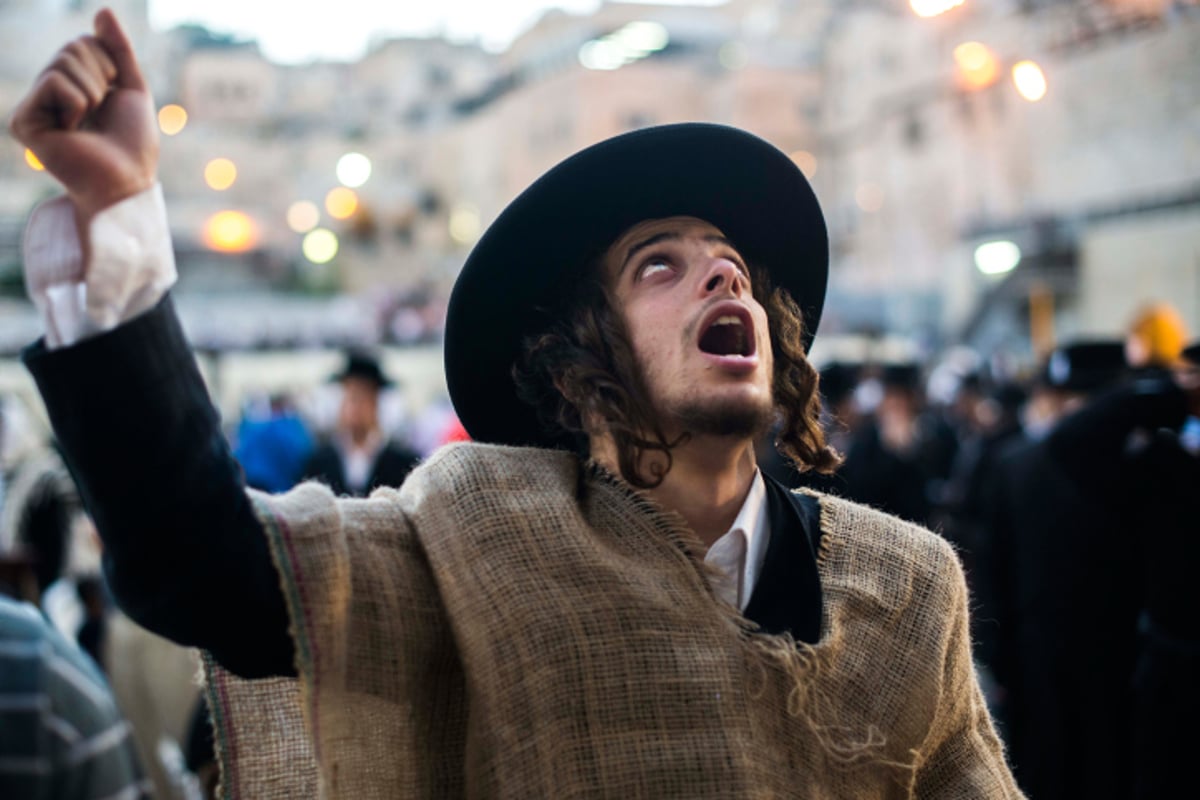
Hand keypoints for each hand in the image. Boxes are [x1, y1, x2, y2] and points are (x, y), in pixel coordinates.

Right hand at [9, 8, 157, 224]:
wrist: (127, 180)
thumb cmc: (132, 141)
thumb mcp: (131, 87)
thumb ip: (118, 49)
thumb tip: (102, 11)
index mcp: (68, 82)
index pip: (84, 41)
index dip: (109, 66)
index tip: (111, 99)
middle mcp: (45, 91)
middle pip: (72, 47)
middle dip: (100, 77)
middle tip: (100, 114)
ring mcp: (31, 105)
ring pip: (64, 62)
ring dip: (91, 93)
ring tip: (87, 124)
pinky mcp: (23, 121)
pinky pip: (55, 83)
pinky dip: (77, 104)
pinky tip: (72, 131)